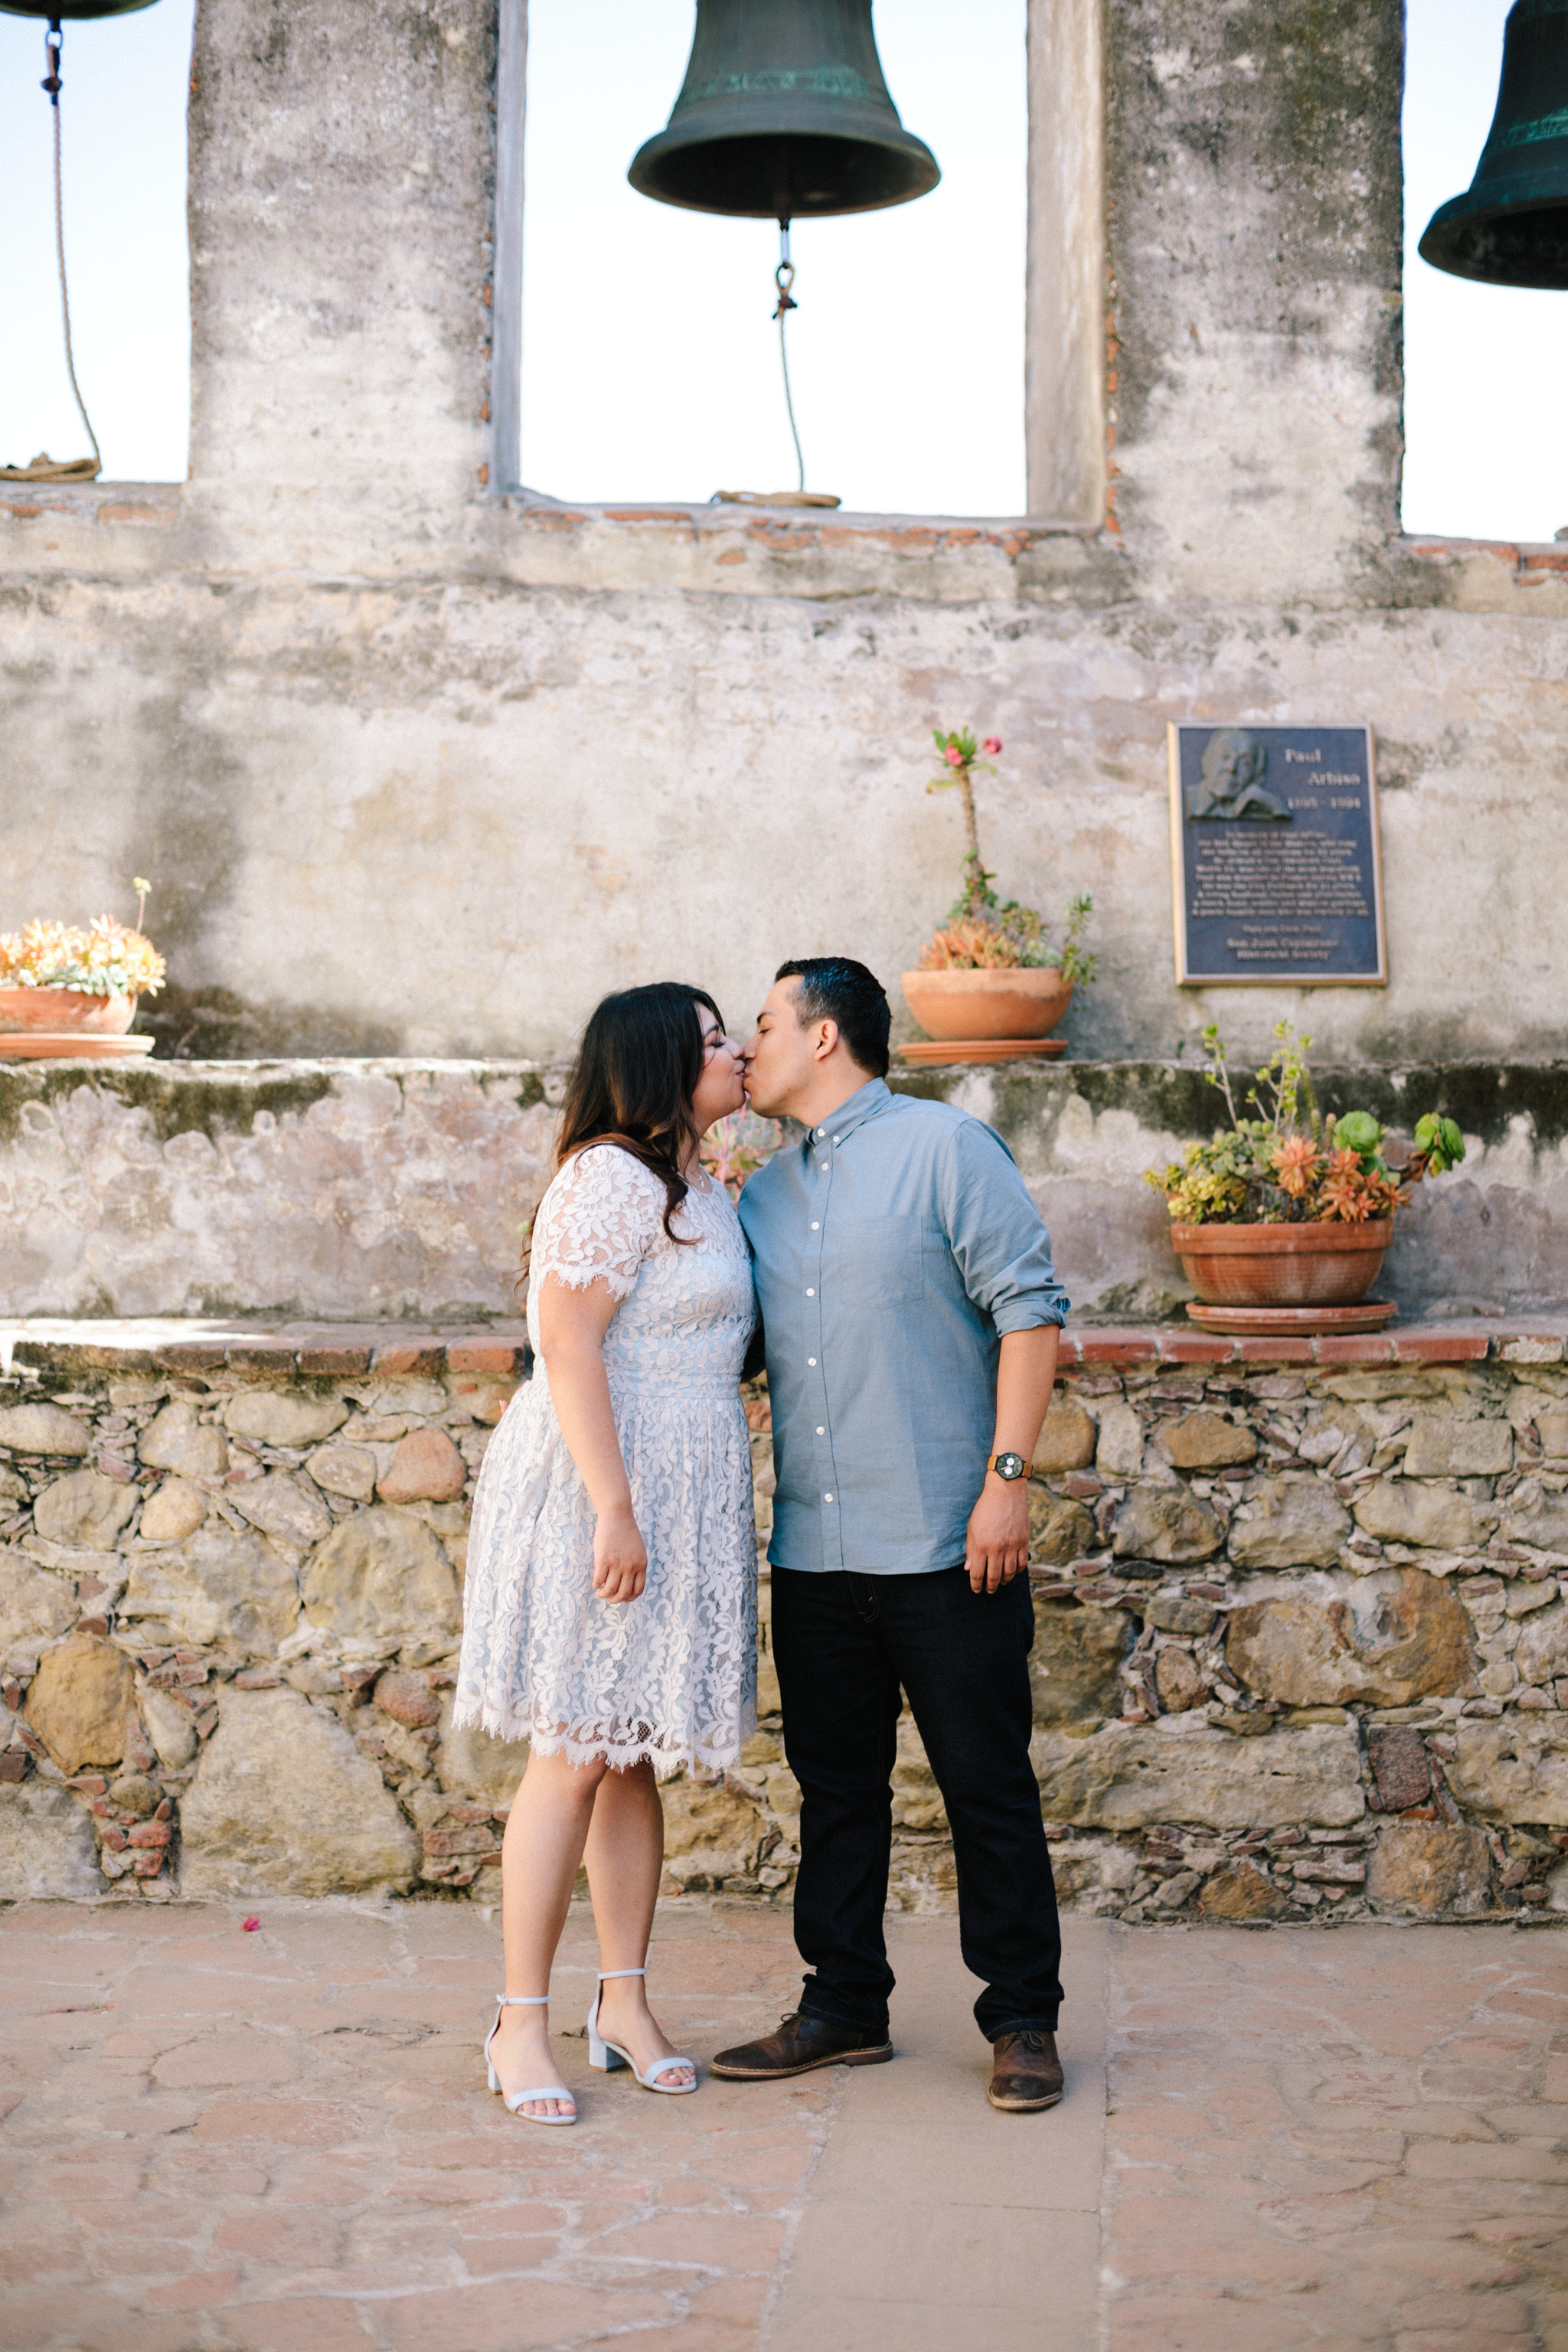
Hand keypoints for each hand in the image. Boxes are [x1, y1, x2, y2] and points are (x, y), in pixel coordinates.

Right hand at [593, 1504, 647, 1602]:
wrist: (617, 1515)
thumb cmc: (626, 1532)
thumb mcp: (638, 1550)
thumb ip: (636, 1565)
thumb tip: (627, 1582)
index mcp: (641, 1565)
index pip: (637, 1590)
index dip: (629, 1598)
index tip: (622, 1598)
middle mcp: (630, 1566)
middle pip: (623, 1593)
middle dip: (615, 1600)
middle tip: (609, 1599)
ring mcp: (617, 1563)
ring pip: (609, 1589)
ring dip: (603, 1594)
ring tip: (600, 1592)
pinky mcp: (603, 1559)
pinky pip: (599, 1579)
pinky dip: (596, 1585)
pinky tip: (595, 1583)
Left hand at [964, 1475, 1030, 1594]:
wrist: (1005, 1491)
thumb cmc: (985, 1509)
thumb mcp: (972, 1528)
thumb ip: (971, 1550)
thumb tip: (969, 1569)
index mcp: (981, 1545)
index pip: (978, 1574)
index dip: (976, 1585)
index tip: (976, 1589)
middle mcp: (997, 1548)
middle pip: (994, 1577)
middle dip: (990, 1587)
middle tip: (988, 1590)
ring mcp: (1012, 1546)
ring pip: (1010, 1573)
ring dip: (1004, 1581)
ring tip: (1000, 1582)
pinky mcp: (1023, 1541)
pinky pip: (1022, 1563)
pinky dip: (1017, 1571)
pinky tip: (1013, 1571)